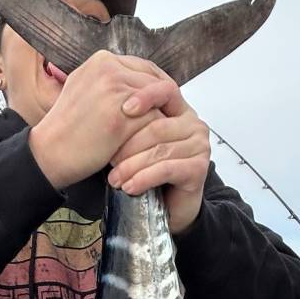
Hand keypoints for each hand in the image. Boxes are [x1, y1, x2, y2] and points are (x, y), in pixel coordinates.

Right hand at [28, 51, 161, 189]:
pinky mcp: (123, 116)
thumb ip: (109, 80)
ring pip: (160, 101)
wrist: (50, 151)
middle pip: (157, 82)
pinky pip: (156, 121)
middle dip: (164, 104)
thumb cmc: (67, 127)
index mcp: (102, 60)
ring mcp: (117, 91)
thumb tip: (140, 82)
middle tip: (169, 123)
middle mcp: (110, 69)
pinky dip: (158, 136)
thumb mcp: (83, 87)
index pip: (145, 67)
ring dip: (163, 120)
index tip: (161, 106)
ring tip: (163, 137)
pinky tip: (155, 147)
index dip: (157, 88)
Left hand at [106, 67, 209, 233]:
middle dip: (128, 144)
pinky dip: (144, 178)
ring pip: (159, 150)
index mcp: (179, 110)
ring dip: (131, 166)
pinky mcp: (200, 169)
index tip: (123, 108)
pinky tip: (129, 187)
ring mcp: (199, 146)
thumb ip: (127, 119)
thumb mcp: (135, 142)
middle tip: (107, 159)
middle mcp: (193, 124)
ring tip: (114, 179)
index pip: (165, 91)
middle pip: (157, 126)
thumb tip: (99, 99)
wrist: (168, 208)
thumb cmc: (148, 171)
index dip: (145, 96)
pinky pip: (167, 169)